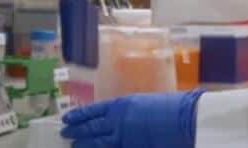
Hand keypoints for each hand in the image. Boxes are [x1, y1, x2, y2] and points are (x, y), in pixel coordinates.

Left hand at [61, 90, 202, 147]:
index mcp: (122, 104)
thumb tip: (117, 117)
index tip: (67, 118)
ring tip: (73, 145)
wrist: (182, 119)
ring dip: (83, 144)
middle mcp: (117, 120)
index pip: (94, 110)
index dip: (80, 115)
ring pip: (96, 143)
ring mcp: (121, 137)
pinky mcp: (128, 146)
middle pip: (91, 127)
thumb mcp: (144, 104)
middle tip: (65, 133)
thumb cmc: (169, 108)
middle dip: (77, 130)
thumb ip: (128, 112)